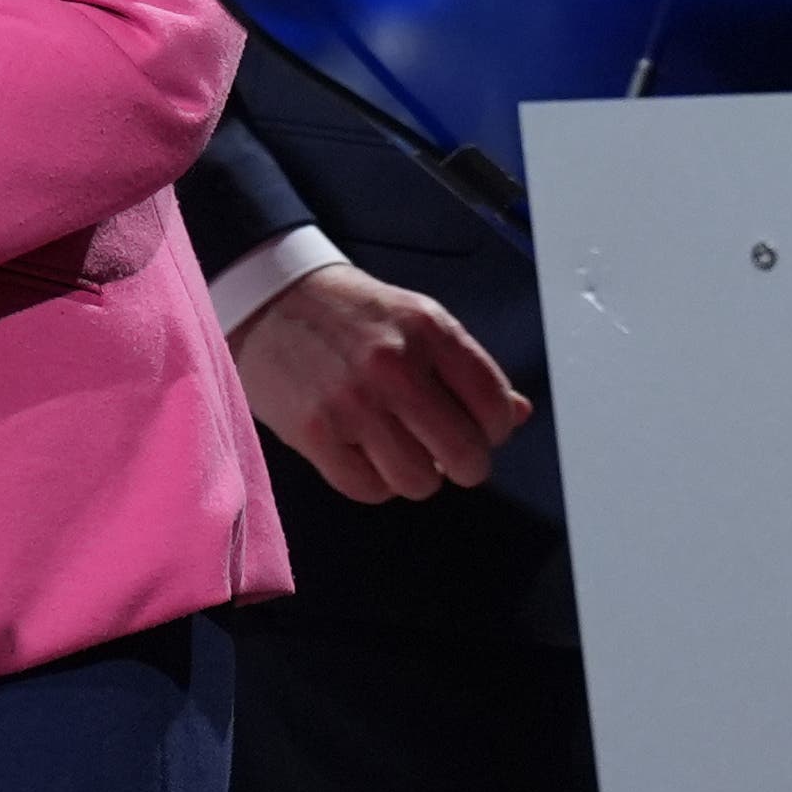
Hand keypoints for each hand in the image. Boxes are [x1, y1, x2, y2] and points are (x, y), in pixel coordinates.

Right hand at [230, 263, 530, 503]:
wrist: (272, 301)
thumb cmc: (353, 315)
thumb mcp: (419, 320)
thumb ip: (468, 369)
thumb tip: (519, 414)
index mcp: (430, 330)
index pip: (495, 407)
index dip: (494, 430)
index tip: (477, 428)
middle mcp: (395, 366)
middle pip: (465, 456)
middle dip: (463, 463)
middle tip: (444, 452)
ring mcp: (352, 403)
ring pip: (419, 482)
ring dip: (415, 474)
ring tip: (398, 447)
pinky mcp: (315, 434)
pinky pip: (368, 490)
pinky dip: (373, 481)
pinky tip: (364, 452)